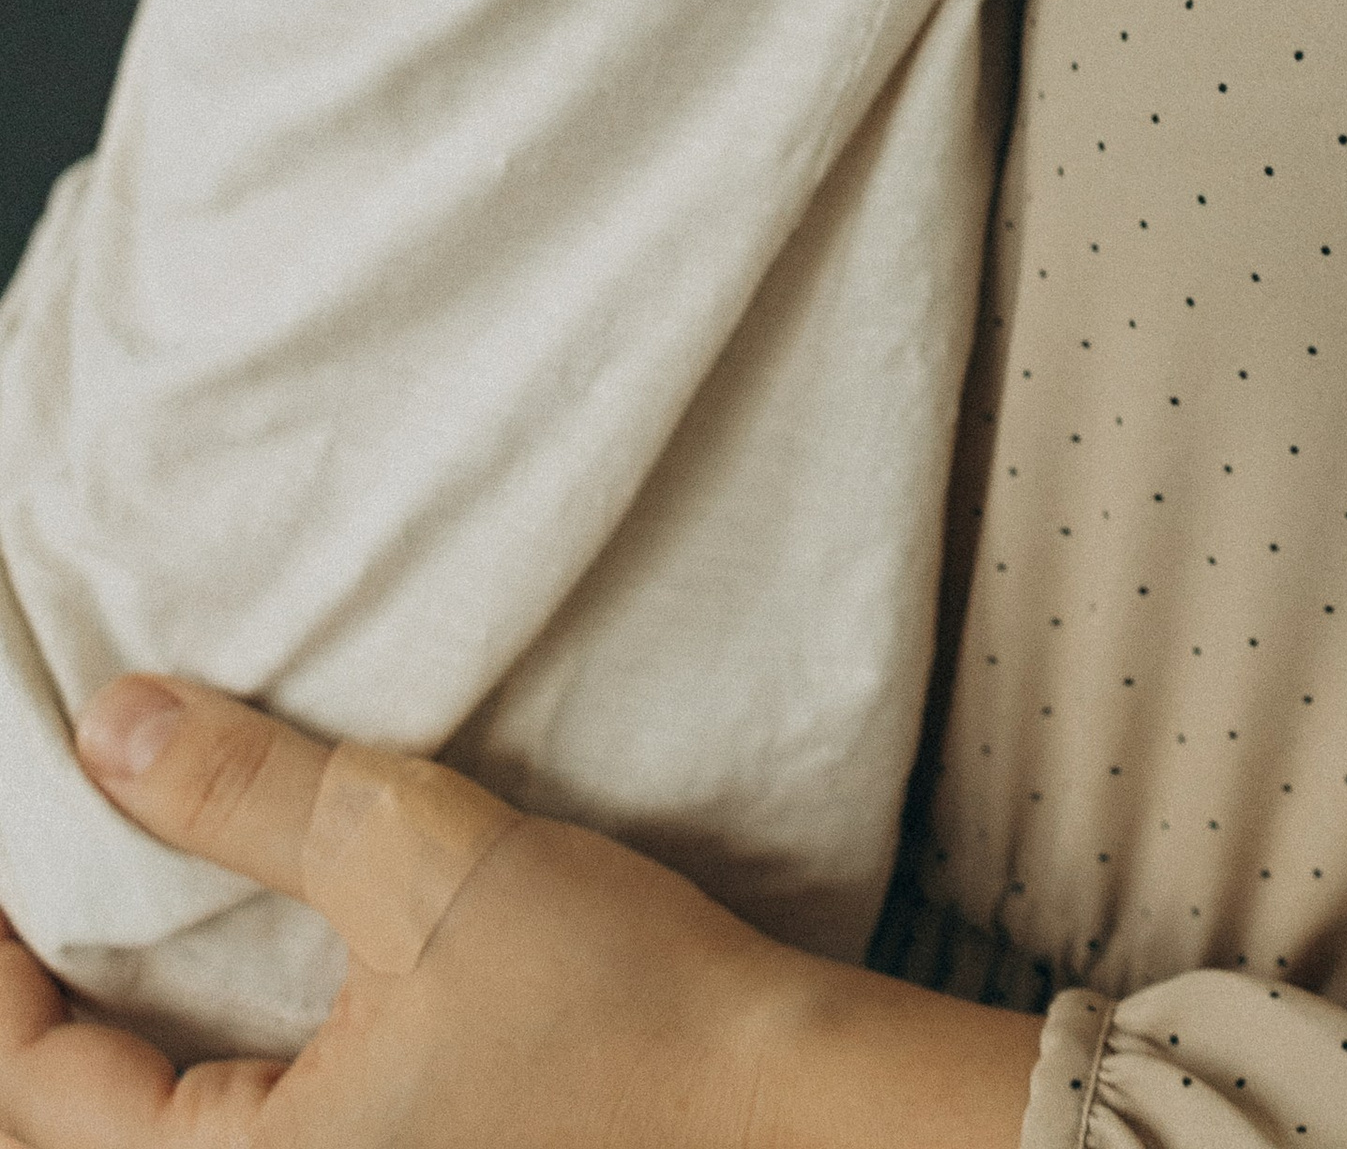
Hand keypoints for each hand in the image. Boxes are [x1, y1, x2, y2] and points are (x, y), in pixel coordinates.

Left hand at [0, 677, 1039, 1148]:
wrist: (779, 1110)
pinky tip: (235, 984)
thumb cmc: (618, 1004)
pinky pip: (247, 1137)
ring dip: (124, 1053)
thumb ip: (258, 797)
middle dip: (46, 1030)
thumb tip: (110, 730)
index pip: (42, 1091)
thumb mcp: (426, 863)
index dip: (0, 970)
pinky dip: (204, 1070)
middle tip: (42, 895)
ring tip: (118, 930)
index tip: (2, 855)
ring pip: (169, 1145)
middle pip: (84, 1138)